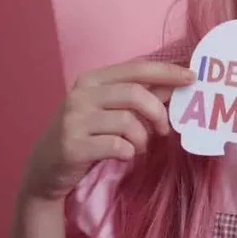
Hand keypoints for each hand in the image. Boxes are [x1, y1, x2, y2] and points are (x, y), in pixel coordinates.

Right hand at [19, 61, 194, 203]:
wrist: (45, 168)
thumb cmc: (85, 135)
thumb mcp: (108, 110)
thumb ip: (140, 95)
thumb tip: (176, 83)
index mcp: (91, 80)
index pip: (136, 69)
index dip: (167, 72)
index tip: (192, 78)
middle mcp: (80, 95)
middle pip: (134, 94)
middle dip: (158, 112)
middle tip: (165, 130)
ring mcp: (74, 120)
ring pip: (127, 122)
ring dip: (143, 138)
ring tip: (139, 147)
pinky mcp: (72, 146)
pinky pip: (117, 146)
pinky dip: (129, 153)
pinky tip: (124, 156)